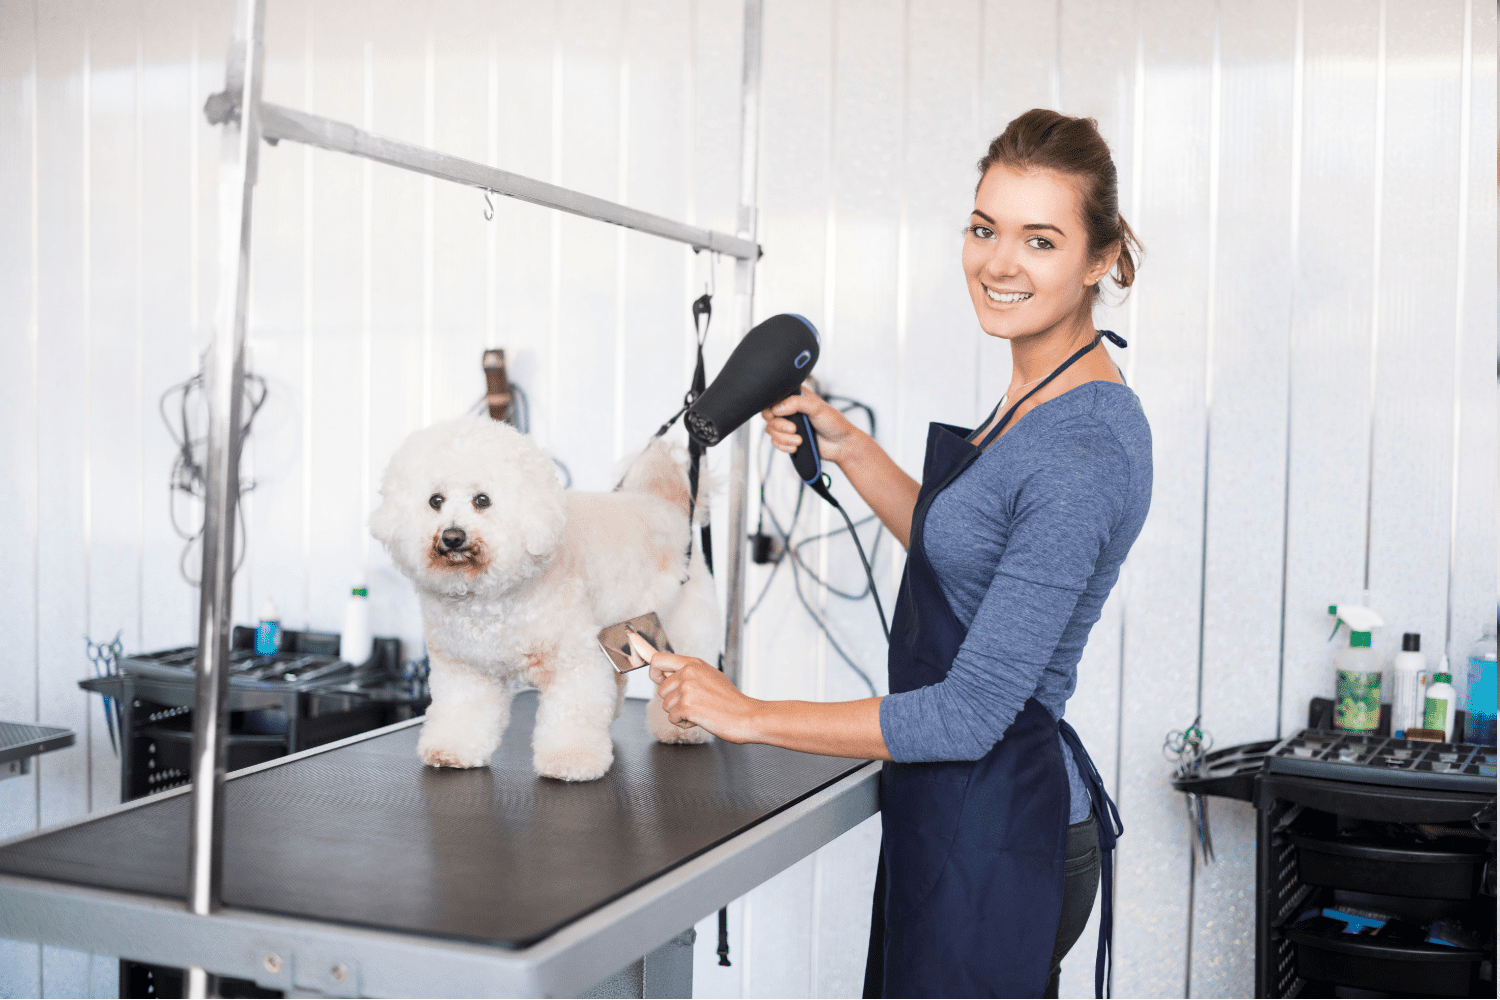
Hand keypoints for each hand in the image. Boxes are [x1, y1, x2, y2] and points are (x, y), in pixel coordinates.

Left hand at [630, 632, 759, 743]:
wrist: (747, 716)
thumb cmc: (729, 700)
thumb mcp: (709, 677)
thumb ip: (687, 672)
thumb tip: (661, 669)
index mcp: (693, 664)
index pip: (659, 658)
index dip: (648, 661)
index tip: (642, 655)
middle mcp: (688, 673)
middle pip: (660, 688)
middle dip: (672, 699)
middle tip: (694, 702)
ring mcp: (687, 689)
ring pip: (666, 705)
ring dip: (679, 712)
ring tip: (701, 710)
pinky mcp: (687, 706)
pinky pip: (672, 718)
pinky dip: (684, 723)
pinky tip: (700, 719)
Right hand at [760, 387, 864, 467]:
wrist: (841, 445)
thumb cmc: (834, 422)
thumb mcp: (817, 408)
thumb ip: (797, 403)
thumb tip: (777, 408)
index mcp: (795, 397)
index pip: (773, 396)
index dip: (772, 406)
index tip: (780, 413)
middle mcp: (789, 410)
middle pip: (767, 415)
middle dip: (778, 425)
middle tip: (793, 428)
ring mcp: (788, 425)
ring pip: (770, 430)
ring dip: (784, 438)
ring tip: (800, 440)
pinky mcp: (788, 439)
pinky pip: (775, 442)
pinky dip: (784, 446)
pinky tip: (797, 446)